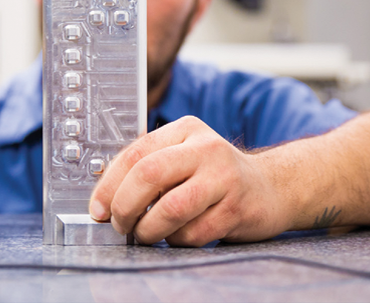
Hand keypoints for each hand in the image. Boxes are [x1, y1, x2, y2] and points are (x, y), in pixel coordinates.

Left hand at [88, 116, 293, 246]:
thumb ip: (147, 166)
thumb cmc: (214, 175)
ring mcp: (225, 178)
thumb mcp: (182, 155)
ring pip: (170, 209)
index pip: (135, 153)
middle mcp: (206, 148)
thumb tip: (104, 197)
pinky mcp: (238, 209)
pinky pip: (193, 233)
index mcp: (185, 129)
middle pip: (148, 176)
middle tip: (119, 225)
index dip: (109, 185)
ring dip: (149, 230)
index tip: (98, 209)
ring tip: (145, 234)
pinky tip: (178, 235)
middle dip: (124, 207)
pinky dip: (176, 240)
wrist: (271, 187)